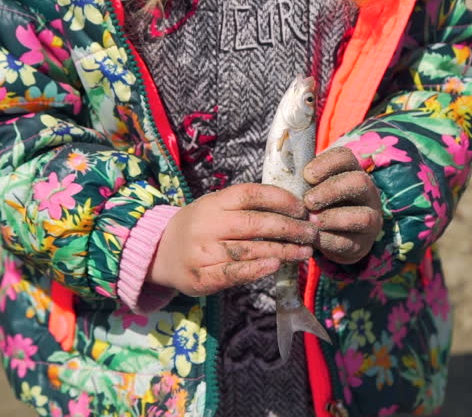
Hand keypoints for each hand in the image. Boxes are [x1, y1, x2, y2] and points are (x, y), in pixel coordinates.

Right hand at [149, 184, 318, 296]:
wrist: (159, 253)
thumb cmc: (200, 227)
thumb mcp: (217, 208)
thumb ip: (247, 208)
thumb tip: (295, 209)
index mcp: (214, 202)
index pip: (251, 194)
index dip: (280, 199)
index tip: (303, 208)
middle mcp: (207, 224)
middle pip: (255, 224)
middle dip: (289, 228)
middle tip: (312, 232)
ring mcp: (202, 252)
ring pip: (249, 250)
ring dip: (282, 251)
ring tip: (304, 252)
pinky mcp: (201, 276)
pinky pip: (233, 273)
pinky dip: (256, 270)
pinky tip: (275, 266)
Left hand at [303, 147, 383, 264]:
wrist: (336, 237)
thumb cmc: (318, 205)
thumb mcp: (312, 188)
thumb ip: (302, 182)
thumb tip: (284, 176)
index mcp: (352, 172)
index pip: (346, 157)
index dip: (326, 163)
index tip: (306, 175)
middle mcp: (367, 193)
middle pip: (359, 182)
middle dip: (331, 190)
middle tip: (307, 200)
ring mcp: (370, 219)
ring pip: (362, 216)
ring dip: (332, 217)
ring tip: (310, 220)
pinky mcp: (362, 243)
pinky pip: (349, 242)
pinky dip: (328, 239)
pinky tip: (312, 237)